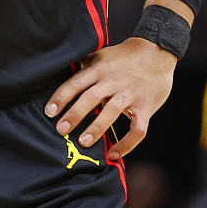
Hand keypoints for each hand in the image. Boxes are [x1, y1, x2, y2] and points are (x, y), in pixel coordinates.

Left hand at [45, 36, 176, 157]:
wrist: (156, 52)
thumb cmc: (123, 57)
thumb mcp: (100, 56)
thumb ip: (82, 67)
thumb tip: (57, 74)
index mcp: (99, 69)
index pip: (76, 83)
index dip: (61, 97)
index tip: (49, 111)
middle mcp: (113, 81)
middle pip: (90, 97)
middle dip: (74, 114)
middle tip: (61, 130)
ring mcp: (130, 95)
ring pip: (112, 112)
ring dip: (96, 128)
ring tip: (83, 142)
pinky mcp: (146, 107)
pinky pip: (137, 129)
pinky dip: (127, 144)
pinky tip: (114, 154)